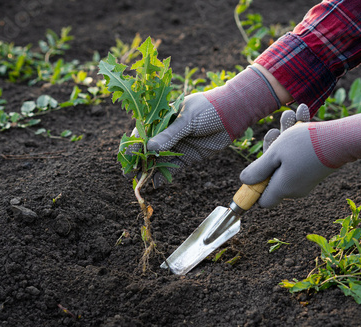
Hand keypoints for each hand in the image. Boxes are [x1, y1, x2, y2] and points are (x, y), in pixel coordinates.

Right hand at [140, 66, 280, 186]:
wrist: (233, 115)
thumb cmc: (209, 110)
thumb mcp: (188, 120)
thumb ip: (170, 134)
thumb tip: (150, 147)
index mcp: (163, 117)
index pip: (143, 131)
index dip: (134, 145)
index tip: (127, 157)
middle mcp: (168, 132)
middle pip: (148, 148)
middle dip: (139, 161)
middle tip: (129, 174)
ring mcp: (177, 144)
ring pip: (158, 160)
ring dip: (150, 170)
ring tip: (141, 182)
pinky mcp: (187, 156)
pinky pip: (172, 167)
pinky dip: (164, 175)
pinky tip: (156, 184)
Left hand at [240, 105, 360, 207]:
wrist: (342, 139)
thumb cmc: (304, 146)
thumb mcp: (274, 154)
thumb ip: (258, 169)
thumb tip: (245, 181)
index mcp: (281, 189)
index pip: (263, 200)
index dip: (255, 187)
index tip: (255, 168)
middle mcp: (294, 188)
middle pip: (273, 174)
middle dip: (271, 150)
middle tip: (274, 131)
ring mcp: (306, 179)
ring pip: (287, 159)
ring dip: (285, 138)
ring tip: (289, 115)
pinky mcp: (316, 169)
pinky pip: (301, 156)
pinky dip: (299, 139)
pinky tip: (302, 115)